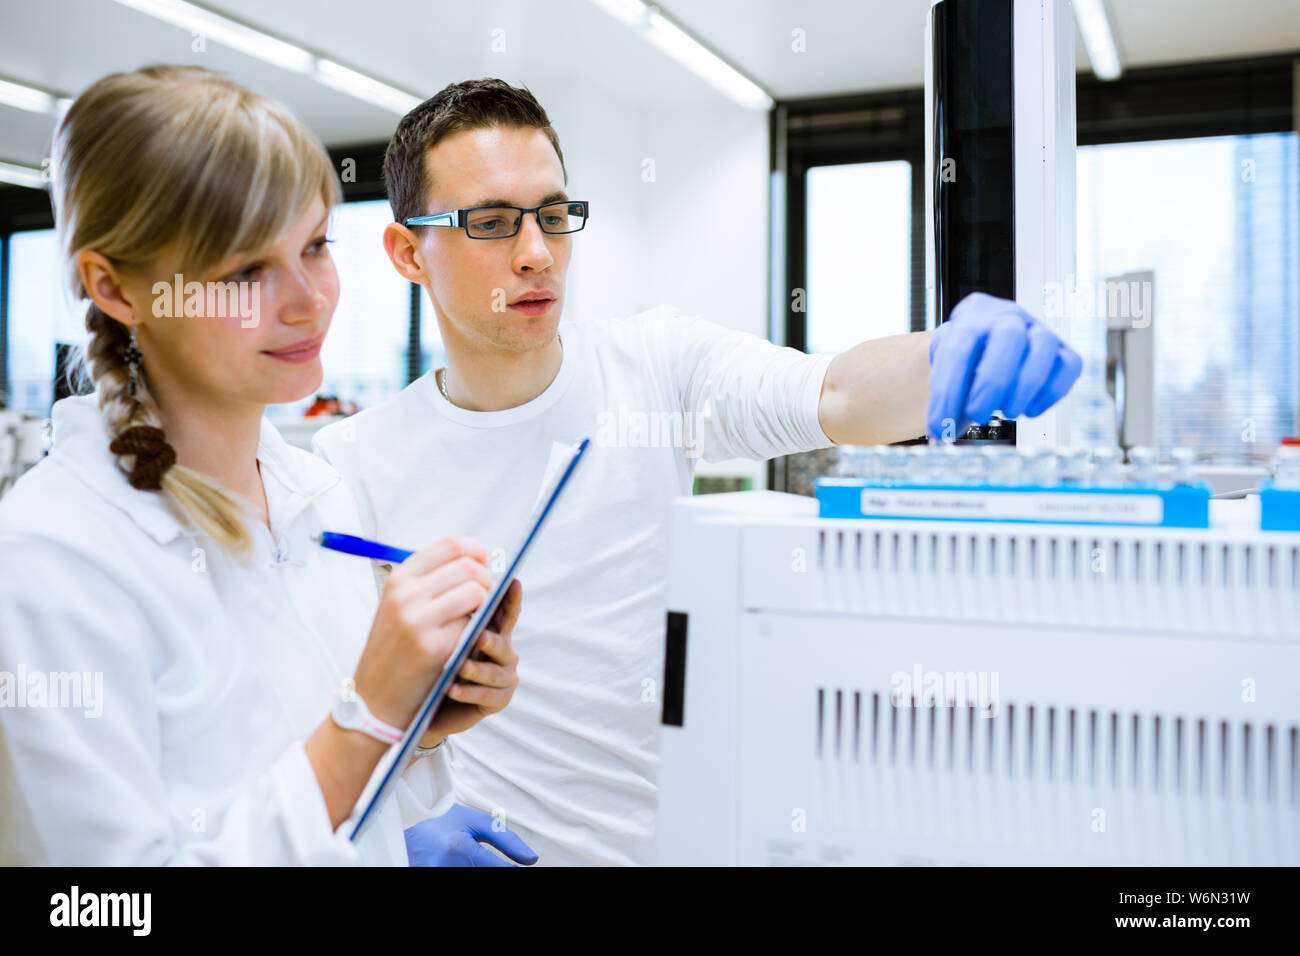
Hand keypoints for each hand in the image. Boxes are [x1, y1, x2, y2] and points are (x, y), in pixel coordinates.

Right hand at [352, 536, 492, 729]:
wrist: (375, 699)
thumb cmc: (393, 650)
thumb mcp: (397, 606)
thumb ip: (429, 581)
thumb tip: (475, 560)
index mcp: (399, 580)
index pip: (451, 545)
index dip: (476, 551)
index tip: (484, 563)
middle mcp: (406, 595)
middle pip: (469, 566)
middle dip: (487, 579)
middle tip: (486, 596)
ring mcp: (419, 621)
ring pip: (476, 592)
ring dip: (486, 603)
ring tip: (477, 617)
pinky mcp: (434, 647)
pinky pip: (473, 624)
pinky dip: (477, 629)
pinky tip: (466, 640)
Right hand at [404, 804, 538, 866]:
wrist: (411, 829)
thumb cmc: (447, 822)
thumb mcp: (477, 823)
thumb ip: (507, 841)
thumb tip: (532, 860)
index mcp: (460, 848)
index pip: (498, 868)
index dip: (511, 869)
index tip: (517, 867)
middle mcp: (446, 866)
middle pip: (487, 876)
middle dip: (495, 869)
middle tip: (486, 859)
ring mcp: (435, 875)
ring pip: (473, 879)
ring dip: (479, 870)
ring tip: (472, 858)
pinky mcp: (428, 878)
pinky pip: (459, 881)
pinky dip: (468, 871)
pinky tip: (465, 863)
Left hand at [421, 579, 521, 742]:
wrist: (427, 702)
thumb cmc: (435, 660)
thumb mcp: (442, 632)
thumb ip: (453, 612)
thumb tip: (450, 587)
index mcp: (492, 628)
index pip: (504, 609)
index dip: (510, 597)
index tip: (513, 582)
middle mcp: (503, 649)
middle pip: (503, 641)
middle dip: (492, 639)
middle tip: (480, 637)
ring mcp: (503, 675)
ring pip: (496, 671)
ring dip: (477, 669)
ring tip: (461, 667)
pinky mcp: (498, 699)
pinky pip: (488, 695)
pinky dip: (469, 692)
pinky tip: (453, 689)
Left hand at [926, 292, 1081, 439]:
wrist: (987, 347)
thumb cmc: (965, 361)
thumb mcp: (945, 370)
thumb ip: (943, 396)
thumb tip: (941, 430)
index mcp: (972, 316)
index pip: (958, 348)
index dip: (947, 391)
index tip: (939, 426)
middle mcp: (1009, 317)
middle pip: (1009, 336)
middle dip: (993, 383)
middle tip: (978, 415)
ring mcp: (1039, 331)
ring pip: (1044, 347)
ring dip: (1025, 386)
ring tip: (1006, 412)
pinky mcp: (1063, 351)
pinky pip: (1069, 366)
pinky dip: (1051, 393)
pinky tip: (1029, 411)